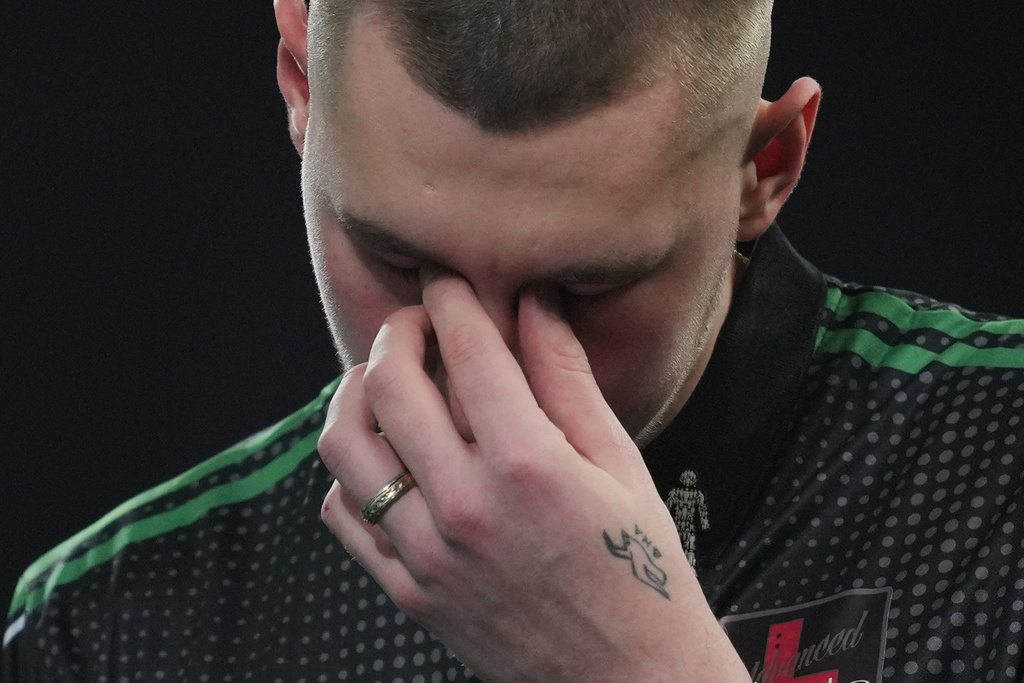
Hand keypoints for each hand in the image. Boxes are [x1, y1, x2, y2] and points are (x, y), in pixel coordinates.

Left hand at [318, 274, 748, 681]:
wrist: (626, 681)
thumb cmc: (641, 573)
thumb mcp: (619, 466)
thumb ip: (568, 380)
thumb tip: (536, 305)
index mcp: (530, 467)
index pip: (469, 352)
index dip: (452, 299)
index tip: (447, 281)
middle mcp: (467, 507)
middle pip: (391, 384)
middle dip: (396, 330)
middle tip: (415, 321)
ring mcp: (428, 555)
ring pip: (346, 445)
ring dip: (355, 392)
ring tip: (383, 379)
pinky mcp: (409, 591)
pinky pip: (344, 513)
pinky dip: (350, 469)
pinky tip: (384, 455)